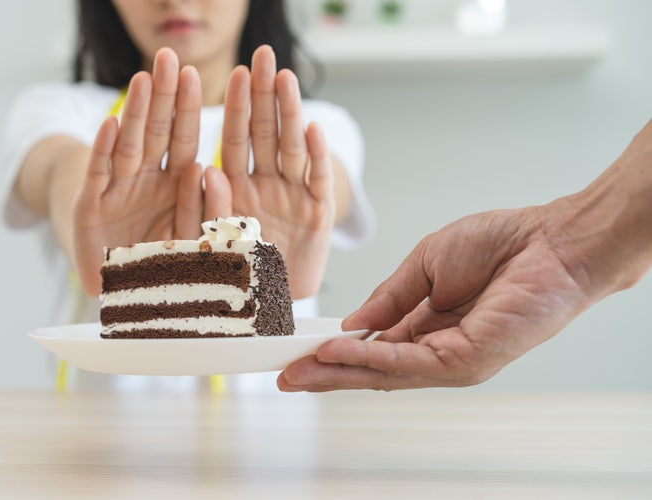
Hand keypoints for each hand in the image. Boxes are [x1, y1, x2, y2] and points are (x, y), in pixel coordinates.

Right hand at [73, 48, 204, 295]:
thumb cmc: (161, 264)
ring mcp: (118, 191)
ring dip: (137, 114)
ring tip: (144, 80)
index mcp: (175, 186)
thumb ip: (204, 211)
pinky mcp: (91, 207)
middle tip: (169, 59)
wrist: (118, 289)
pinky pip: (100, 175)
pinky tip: (111, 124)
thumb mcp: (190, 239)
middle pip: (158, 134)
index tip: (196, 76)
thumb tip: (211, 170)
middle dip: (164, 97)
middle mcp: (147, 181)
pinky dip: (104, 152)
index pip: (185, 142)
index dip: (189, 111)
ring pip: (130, 146)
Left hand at [204, 45, 334, 298]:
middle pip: (265, 133)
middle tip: (264, 56)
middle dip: (264, 95)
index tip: (233, 74)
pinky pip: (316, 183)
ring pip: (292, 149)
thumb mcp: (215, 242)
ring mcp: (293, 197)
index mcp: (236, 187)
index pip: (234, 139)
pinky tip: (315, 132)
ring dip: (290, 116)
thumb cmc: (238, 274)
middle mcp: (265, 185)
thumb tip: (207, 168)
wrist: (270, 308)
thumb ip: (211, 207)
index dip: (235, 107)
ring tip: (286, 80)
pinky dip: (316, 159)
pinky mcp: (317, 216)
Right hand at [278, 203, 593, 390]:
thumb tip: (354, 321)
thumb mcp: (425, 264)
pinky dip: (367, 358)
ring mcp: (452, 360)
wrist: (550, 239)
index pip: (373, 348)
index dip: (335, 352)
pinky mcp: (467, 361)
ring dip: (337, 371)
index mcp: (427, 325)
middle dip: (326, 373)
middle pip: (372, 369)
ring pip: (384, 374)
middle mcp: (438, 349)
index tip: (298, 352)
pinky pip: (406, 363)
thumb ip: (390, 296)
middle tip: (285, 376)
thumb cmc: (500, 244)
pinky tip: (336, 352)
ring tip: (298, 369)